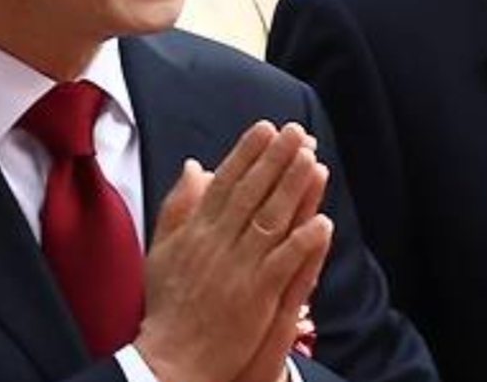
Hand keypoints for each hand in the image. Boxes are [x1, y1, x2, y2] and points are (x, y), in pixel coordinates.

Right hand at [135, 121, 331, 381]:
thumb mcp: (162, 250)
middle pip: (251, 193)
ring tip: (313, 160)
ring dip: (293, 189)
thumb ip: (179, 206)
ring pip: (270, 220)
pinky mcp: (256, 296)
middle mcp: (217, 243)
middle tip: (298, 131)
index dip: (247, 153)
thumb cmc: (169, 306)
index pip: (225, 182)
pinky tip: (323, 221)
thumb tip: (195, 164)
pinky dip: (303, 242)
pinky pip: (284, 264)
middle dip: (275, 159)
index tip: (266, 127)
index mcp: (196, 231)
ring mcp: (238, 269)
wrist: (171, 362)